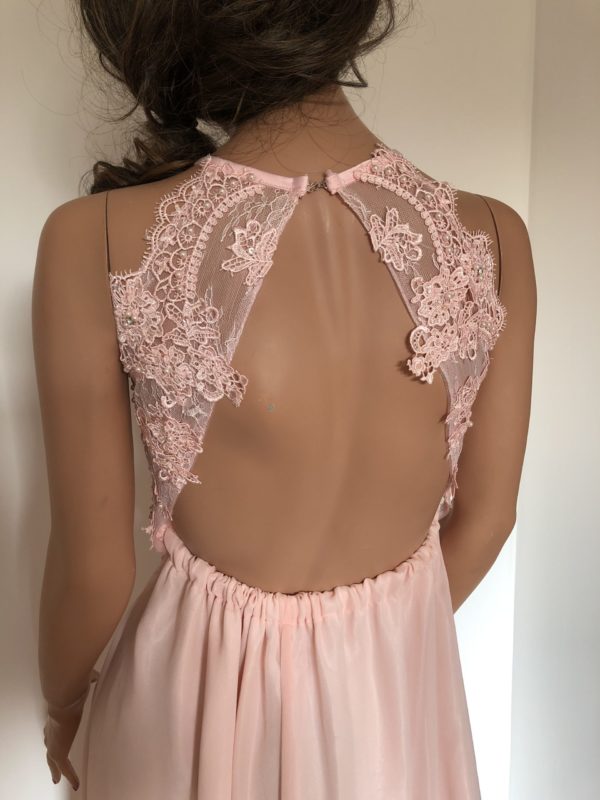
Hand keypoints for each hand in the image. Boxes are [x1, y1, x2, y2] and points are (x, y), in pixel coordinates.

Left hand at [43, 669, 99, 790]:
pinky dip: (70, 776)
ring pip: (52, 759)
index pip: (51, 726)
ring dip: (54, 769)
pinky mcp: (58, 752)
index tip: (54, 733)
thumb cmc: (73, 688)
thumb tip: (94, 676)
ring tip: (56, 778)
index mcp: (56, 713)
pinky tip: (75, 784)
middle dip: (51, 751)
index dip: (52, 730)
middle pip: (48, 742)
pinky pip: (65, 768)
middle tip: (53, 760)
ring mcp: (53, 741)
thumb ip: (88, 680)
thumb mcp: (82, 683)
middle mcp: (51, 728)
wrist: (64, 697)